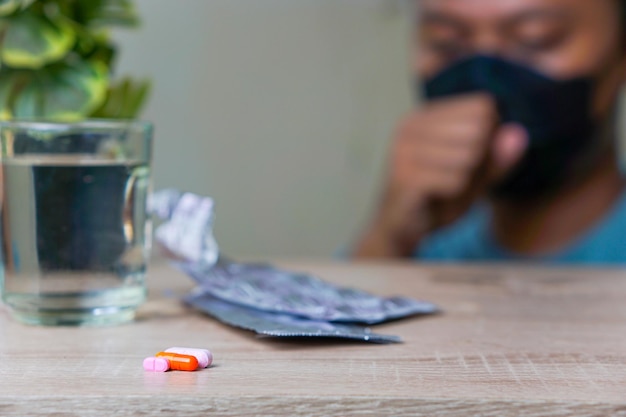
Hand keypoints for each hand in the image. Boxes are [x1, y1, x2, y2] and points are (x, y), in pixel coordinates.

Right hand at [353, 93, 526, 257]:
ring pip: (469, 156)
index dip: (489, 137)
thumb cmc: (437, 199)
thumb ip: (496, 157)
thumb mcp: (474, 177)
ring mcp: (404, 150)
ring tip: (443, 189)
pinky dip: (455, 194)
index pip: (482, 106)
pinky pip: (456, 181)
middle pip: (478, 129)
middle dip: (479, 160)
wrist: (400, 231)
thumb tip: (518, 134)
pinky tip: (435, 198)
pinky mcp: (405, 176)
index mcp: (424, 116)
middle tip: (454, 179)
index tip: (466, 160)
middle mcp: (411, 126)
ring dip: (466, 180)